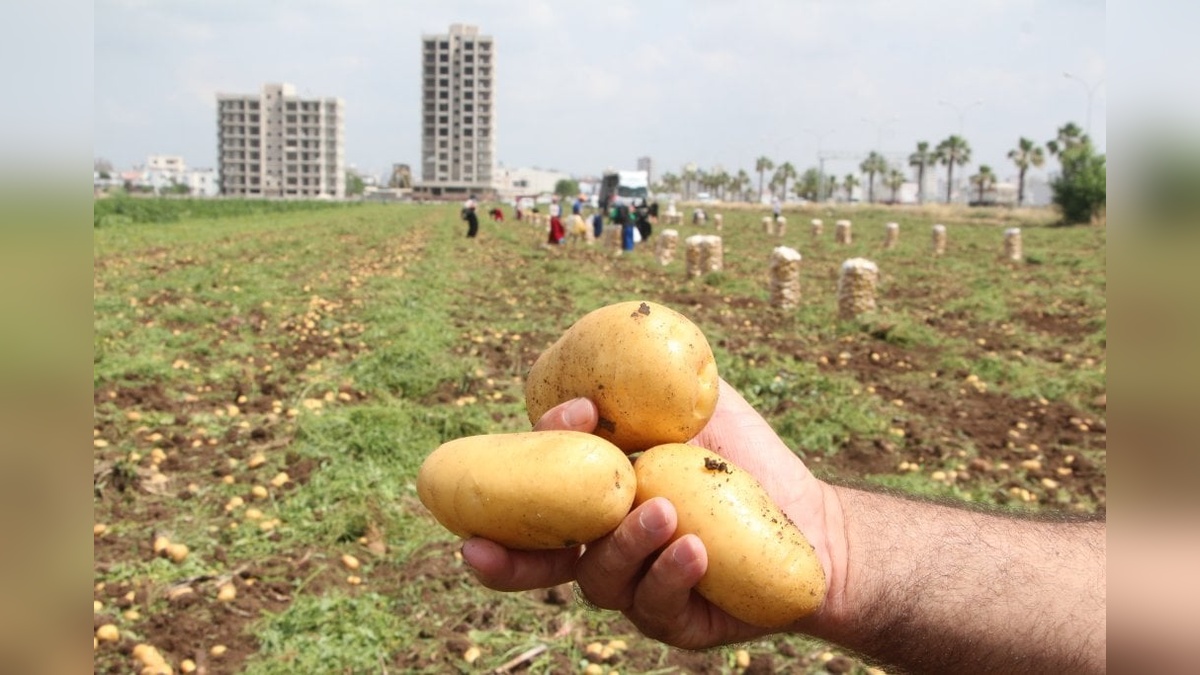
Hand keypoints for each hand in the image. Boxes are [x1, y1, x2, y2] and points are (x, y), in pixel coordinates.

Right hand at [462, 379, 844, 648]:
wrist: (810, 517)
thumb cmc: (746, 459)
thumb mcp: (698, 404)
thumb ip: (647, 381)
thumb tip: (596, 352)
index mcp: (596, 497)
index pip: (539, 492)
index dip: (528, 468)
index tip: (569, 417)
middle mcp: (604, 545)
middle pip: (535, 562)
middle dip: (500, 560)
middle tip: (477, 551)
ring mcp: (637, 588)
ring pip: (599, 581)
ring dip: (624, 544)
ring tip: (665, 512)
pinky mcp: (675, 622)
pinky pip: (655, 608)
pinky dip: (669, 575)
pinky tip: (696, 549)